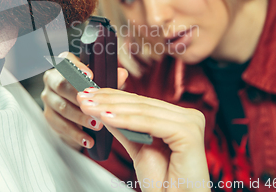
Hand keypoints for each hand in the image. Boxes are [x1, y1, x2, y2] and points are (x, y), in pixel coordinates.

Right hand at [41, 52, 127, 149]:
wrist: (77, 112)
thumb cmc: (90, 92)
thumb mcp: (101, 84)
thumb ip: (110, 79)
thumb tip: (121, 73)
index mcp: (64, 66)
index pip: (66, 60)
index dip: (76, 67)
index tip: (90, 76)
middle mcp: (52, 79)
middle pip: (61, 85)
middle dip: (79, 97)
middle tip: (96, 106)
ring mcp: (49, 98)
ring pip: (62, 107)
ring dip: (80, 117)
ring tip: (96, 125)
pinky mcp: (49, 116)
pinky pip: (61, 126)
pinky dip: (76, 134)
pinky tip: (88, 139)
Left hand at [77, 88, 209, 191]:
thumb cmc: (164, 183)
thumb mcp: (138, 148)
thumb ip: (124, 127)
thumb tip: (103, 108)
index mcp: (178, 117)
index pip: (141, 101)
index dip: (114, 95)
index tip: (90, 93)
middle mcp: (188, 116)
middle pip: (141, 104)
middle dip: (108, 100)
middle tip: (84, 97)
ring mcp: (191, 122)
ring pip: (144, 111)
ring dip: (112, 108)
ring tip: (90, 107)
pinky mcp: (189, 133)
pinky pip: (150, 123)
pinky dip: (126, 121)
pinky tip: (107, 118)